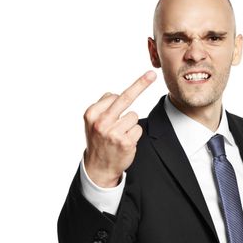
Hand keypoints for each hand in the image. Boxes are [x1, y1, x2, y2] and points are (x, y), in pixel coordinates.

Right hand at [83, 71, 156, 187]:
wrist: (98, 167)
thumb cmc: (98, 140)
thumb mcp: (92, 122)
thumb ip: (102, 107)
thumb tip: (115, 93)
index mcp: (91, 114)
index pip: (114, 96)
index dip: (124, 95)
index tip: (142, 79)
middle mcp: (101, 122)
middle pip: (125, 98)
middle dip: (140, 84)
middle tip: (151, 74)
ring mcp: (113, 133)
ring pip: (134, 116)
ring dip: (130, 124)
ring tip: (119, 135)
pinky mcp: (125, 142)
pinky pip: (138, 129)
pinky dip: (134, 134)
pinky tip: (124, 142)